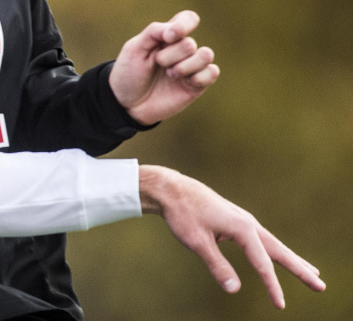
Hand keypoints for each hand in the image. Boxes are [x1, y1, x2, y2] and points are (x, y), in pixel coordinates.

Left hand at [109, 10, 218, 124]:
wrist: (127, 103)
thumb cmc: (129, 73)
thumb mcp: (134, 49)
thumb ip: (153, 32)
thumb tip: (174, 30)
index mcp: (168, 36)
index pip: (188, 19)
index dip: (184, 24)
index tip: (168, 37)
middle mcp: (182, 49)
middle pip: (190, 43)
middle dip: (170, 56)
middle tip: (158, 64)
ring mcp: (191, 66)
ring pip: (206, 54)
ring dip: (185, 66)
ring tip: (170, 74)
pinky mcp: (197, 84)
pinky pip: (212, 73)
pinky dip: (199, 77)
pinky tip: (185, 82)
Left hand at [140, 165, 325, 307]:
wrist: (172, 189)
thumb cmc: (183, 213)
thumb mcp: (196, 242)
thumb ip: (216, 265)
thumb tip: (234, 289)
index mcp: (242, 228)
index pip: (262, 263)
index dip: (272, 286)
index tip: (280, 306)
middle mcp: (248, 223)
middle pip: (279, 250)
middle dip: (300, 269)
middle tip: (321, 286)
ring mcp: (244, 220)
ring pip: (273, 244)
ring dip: (291, 259)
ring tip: (311, 272)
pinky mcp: (236, 220)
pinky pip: (262, 239)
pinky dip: (275, 250)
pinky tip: (278, 256)